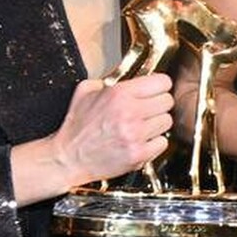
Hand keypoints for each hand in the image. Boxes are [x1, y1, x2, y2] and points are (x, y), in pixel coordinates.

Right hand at [51, 74, 175, 185]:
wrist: (68, 158)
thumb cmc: (77, 128)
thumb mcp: (85, 92)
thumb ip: (107, 81)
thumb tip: (127, 78)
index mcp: (118, 94)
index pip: (162, 82)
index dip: (159, 86)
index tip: (156, 90)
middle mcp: (129, 113)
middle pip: (167, 101)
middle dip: (158, 105)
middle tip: (147, 110)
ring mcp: (135, 134)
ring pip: (167, 122)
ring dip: (156, 124)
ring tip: (141, 127)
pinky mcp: (138, 154)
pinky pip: (162, 143)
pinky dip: (154, 143)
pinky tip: (140, 141)